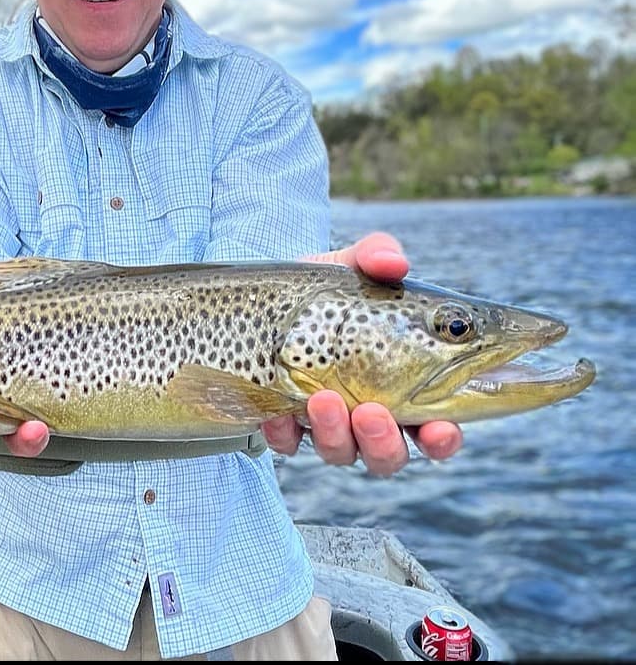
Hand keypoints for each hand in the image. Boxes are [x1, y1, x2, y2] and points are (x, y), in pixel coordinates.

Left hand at [262, 231, 463, 474]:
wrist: (269, 293)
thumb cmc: (330, 287)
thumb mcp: (353, 264)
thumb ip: (377, 256)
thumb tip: (395, 261)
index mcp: (407, 386)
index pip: (437, 428)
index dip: (443, 437)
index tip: (441, 429)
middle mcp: (372, 415)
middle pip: (390, 454)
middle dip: (384, 443)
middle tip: (372, 413)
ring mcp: (327, 423)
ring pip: (341, 453)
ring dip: (335, 432)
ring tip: (323, 398)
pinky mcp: (284, 423)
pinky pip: (286, 442)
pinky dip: (284, 431)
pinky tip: (279, 413)